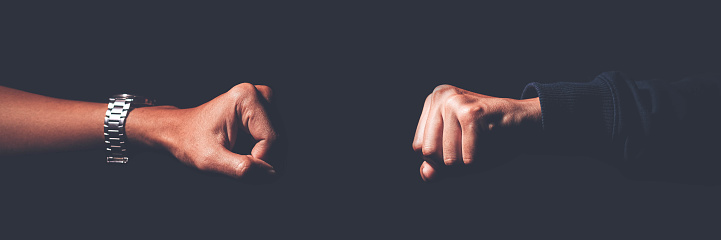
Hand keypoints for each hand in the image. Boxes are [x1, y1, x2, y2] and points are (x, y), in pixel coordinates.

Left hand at [127, 83, 279, 179]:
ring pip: (281, 145)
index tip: (234, 166)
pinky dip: (263, 156)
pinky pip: (277, 143)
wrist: (179, 131)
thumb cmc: (190, 142)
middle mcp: (262, 94)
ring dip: (263, 161)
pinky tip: (243, 155)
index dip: (258, 162)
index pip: (271, 140)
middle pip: (279, 142)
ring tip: (236, 159)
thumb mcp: (209, 160)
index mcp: (247, 98)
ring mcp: (267, 102)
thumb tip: (272, 173)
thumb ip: (240, 168)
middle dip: (261, 162)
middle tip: (234, 166)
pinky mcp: (268, 112)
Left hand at [412, 85, 540, 181]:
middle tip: (473, 146)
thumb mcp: (458, 155)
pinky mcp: (471, 113)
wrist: (527, 125)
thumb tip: (426, 174)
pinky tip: (490, 143)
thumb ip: (437, 166)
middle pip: (429, 152)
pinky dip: (479, 160)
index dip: (440, 158)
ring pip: (446, 158)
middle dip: (453, 161)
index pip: (419, 147)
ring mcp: (453, 102)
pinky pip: (466, 158)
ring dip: (468, 162)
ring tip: (483, 143)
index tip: (462, 144)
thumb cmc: (490, 140)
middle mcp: (440, 96)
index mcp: (432, 102)